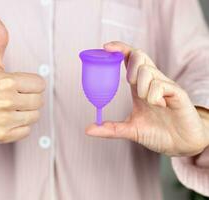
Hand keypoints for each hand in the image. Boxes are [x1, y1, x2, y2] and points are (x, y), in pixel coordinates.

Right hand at [0, 16, 44, 142]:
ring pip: (35, 116)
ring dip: (27, 111)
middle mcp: (5, 102)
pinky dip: (21, 126)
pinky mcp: (1, 135)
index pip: (40, 84)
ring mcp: (3, 120)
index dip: (31, 83)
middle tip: (16, 96)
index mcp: (7, 82)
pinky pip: (26, 131)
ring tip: (13, 107)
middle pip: (39, 101)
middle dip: (30, 97)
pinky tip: (9, 118)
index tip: (19, 84)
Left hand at [86, 41, 208, 155]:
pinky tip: (159, 105)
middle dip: (130, 65)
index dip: (119, 49)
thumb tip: (89, 129)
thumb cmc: (159, 133)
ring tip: (147, 101)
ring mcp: (165, 87)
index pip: (129, 59)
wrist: (182, 145)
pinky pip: (162, 85)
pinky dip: (154, 95)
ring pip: (147, 70)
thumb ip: (111, 129)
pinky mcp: (178, 94)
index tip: (105, 47)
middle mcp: (151, 82)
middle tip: (130, 83)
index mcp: (139, 87)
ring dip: (141, 85)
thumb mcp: (131, 130)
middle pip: (139, 56)